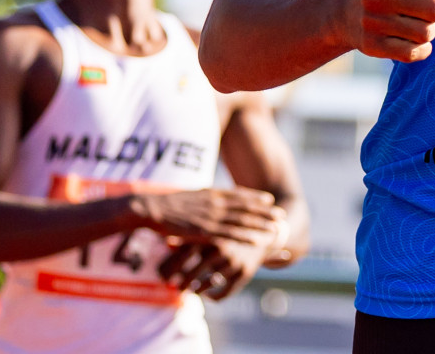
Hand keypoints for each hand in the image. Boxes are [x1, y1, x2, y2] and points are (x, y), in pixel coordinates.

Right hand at [131, 186, 281, 247]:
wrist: (152, 208)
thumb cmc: (168, 205)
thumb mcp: (192, 197)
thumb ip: (205, 199)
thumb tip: (213, 198)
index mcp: (211, 193)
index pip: (239, 195)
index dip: (256, 198)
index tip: (270, 200)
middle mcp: (215, 203)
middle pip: (246, 207)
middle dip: (265, 212)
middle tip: (282, 215)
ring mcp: (211, 216)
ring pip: (242, 221)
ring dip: (261, 225)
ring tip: (277, 229)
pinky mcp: (205, 230)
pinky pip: (231, 235)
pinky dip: (247, 237)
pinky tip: (258, 241)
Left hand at [158, 232, 274, 299]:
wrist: (264, 231)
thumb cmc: (230, 231)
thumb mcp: (212, 230)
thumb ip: (190, 236)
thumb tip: (166, 241)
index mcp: (208, 236)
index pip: (181, 256)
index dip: (169, 268)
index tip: (161, 276)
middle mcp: (219, 249)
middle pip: (191, 274)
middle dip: (180, 284)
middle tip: (174, 287)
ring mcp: (232, 262)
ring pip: (206, 285)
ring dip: (196, 290)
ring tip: (191, 290)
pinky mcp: (243, 273)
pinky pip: (223, 292)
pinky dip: (213, 296)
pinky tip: (208, 294)